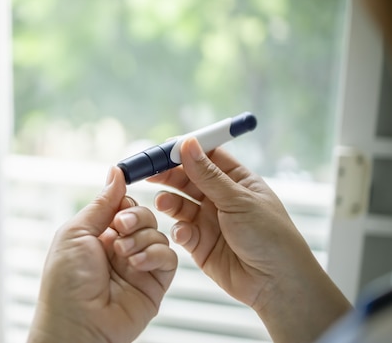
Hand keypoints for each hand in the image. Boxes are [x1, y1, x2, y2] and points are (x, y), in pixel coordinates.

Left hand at [28, 167, 177, 342]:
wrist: (76, 325)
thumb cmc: (65, 283)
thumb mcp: (76, 232)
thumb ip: (101, 203)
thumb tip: (116, 172)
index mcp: (98, 234)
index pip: (123, 205)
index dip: (124, 201)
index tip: (121, 202)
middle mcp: (120, 247)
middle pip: (144, 215)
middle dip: (134, 217)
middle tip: (119, 228)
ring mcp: (138, 265)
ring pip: (159, 233)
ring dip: (141, 238)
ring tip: (123, 254)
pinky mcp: (154, 283)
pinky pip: (169, 257)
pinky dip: (156, 255)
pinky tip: (137, 264)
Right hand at [149, 137, 350, 342]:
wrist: (277, 284)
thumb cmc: (270, 237)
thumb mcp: (238, 200)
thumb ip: (208, 175)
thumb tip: (187, 143)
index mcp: (237, 181)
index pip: (206, 157)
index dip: (185, 151)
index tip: (164, 148)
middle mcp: (221, 198)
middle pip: (188, 178)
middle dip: (169, 175)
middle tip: (149, 173)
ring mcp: (209, 221)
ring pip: (180, 204)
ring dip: (169, 201)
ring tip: (163, 203)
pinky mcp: (200, 244)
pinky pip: (181, 230)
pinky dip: (178, 230)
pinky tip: (183, 233)